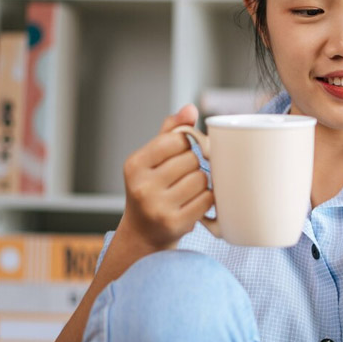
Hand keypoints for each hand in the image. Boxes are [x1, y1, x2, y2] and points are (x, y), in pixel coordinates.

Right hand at [117, 104, 213, 250]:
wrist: (143, 232)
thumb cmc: (152, 188)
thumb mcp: (152, 159)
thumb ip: (170, 132)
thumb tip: (190, 108)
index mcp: (134, 164)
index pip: (177, 139)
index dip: (187, 144)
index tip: (183, 153)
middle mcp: (142, 186)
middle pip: (191, 159)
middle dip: (195, 164)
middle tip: (186, 175)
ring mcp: (158, 206)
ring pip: (202, 178)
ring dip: (202, 182)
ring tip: (189, 190)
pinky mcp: (175, 223)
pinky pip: (207, 199)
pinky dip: (207, 199)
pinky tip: (196, 202)